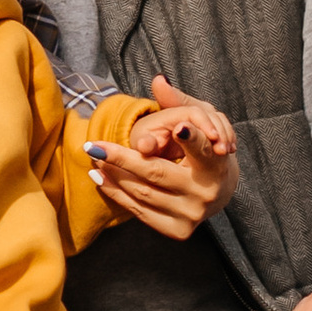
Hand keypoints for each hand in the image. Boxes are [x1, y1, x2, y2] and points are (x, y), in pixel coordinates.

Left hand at [91, 75, 236, 236]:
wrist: (217, 194)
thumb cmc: (204, 153)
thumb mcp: (200, 125)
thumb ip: (179, 102)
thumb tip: (159, 80)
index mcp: (216, 166)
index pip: (202, 150)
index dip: (192, 139)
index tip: (179, 126)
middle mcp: (205, 194)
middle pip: (157, 172)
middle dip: (122, 158)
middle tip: (94, 146)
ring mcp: (190, 215)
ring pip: (143, 193)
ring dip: (113, 175)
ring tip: (94, 159)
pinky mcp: (177, 231)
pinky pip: (140, 212)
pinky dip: (117, 194)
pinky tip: (101, 177)